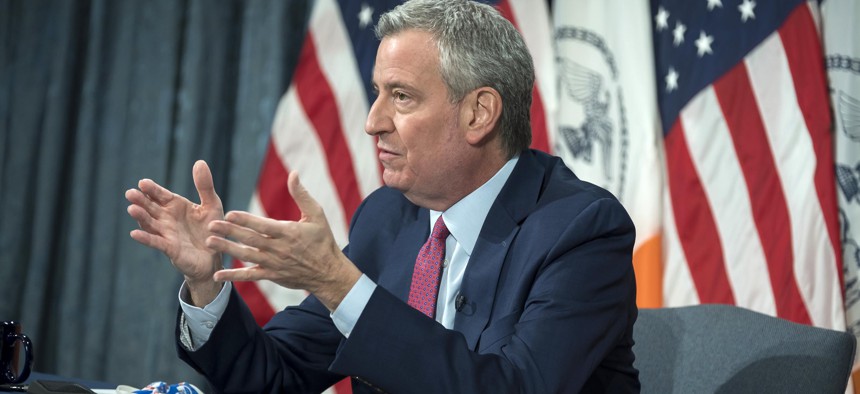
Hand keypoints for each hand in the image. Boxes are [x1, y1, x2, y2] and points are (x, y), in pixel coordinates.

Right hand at [126, 160, 224, 304]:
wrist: (216, 255)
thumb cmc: (212, 229)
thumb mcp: (212, 204)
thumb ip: (204, 186)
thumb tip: (199, 162)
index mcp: (176, 206)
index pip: (160, 195)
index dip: (152, 189)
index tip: (143, 183)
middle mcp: (167, 218)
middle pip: (151, 208)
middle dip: (141, 201)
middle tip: (130, 193)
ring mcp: (167, 234)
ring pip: (150, 224)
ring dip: (140, 217)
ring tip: (132, 209)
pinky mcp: (170, 248)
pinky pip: (156, 242)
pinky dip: (145, 238)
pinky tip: (134, 234)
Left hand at [206, 171, 360, 310]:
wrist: (329, 273)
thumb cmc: (323, 240)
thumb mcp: (317, 215)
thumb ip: (301, 195)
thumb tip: (293, 173)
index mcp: (289, 232)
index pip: (264, 225)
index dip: (246, 220)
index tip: (229, 214)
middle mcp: (279, 249)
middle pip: (251, 239)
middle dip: (230, 232)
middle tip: (211, 225)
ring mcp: (274, 264)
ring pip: (247, 255)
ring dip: (227, 249)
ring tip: (209, 242)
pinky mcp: (272, 275)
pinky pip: (251, 276)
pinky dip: (234, 276)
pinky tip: (218, 275)